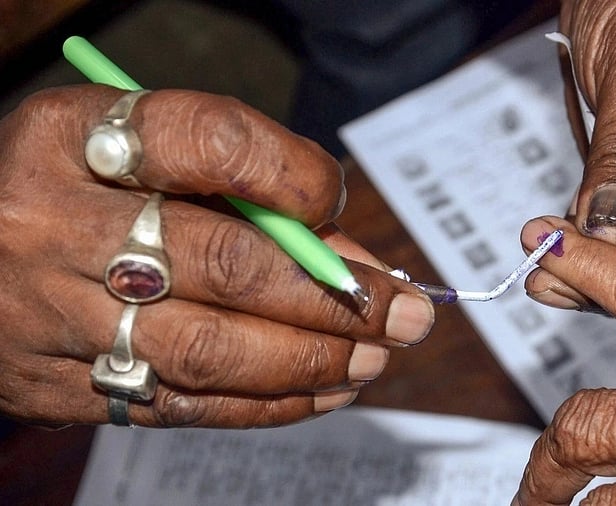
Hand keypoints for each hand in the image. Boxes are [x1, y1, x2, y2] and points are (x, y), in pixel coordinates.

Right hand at [0, 85, 433, 427]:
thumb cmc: (74, 192)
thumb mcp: (136, 154)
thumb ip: (243, 191)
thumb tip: (355, 256)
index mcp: (78, 137)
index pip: (211, 143)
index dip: (294, 175)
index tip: (337, 199)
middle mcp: (55, 224)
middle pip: (227, 262)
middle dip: (338, 295)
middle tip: (407, 312)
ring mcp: (52, 314)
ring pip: (210, 348)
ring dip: (314, 358)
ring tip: (377, 356)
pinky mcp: (58, 387)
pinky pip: (182, 404)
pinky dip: (269, 403)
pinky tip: (325, 391)